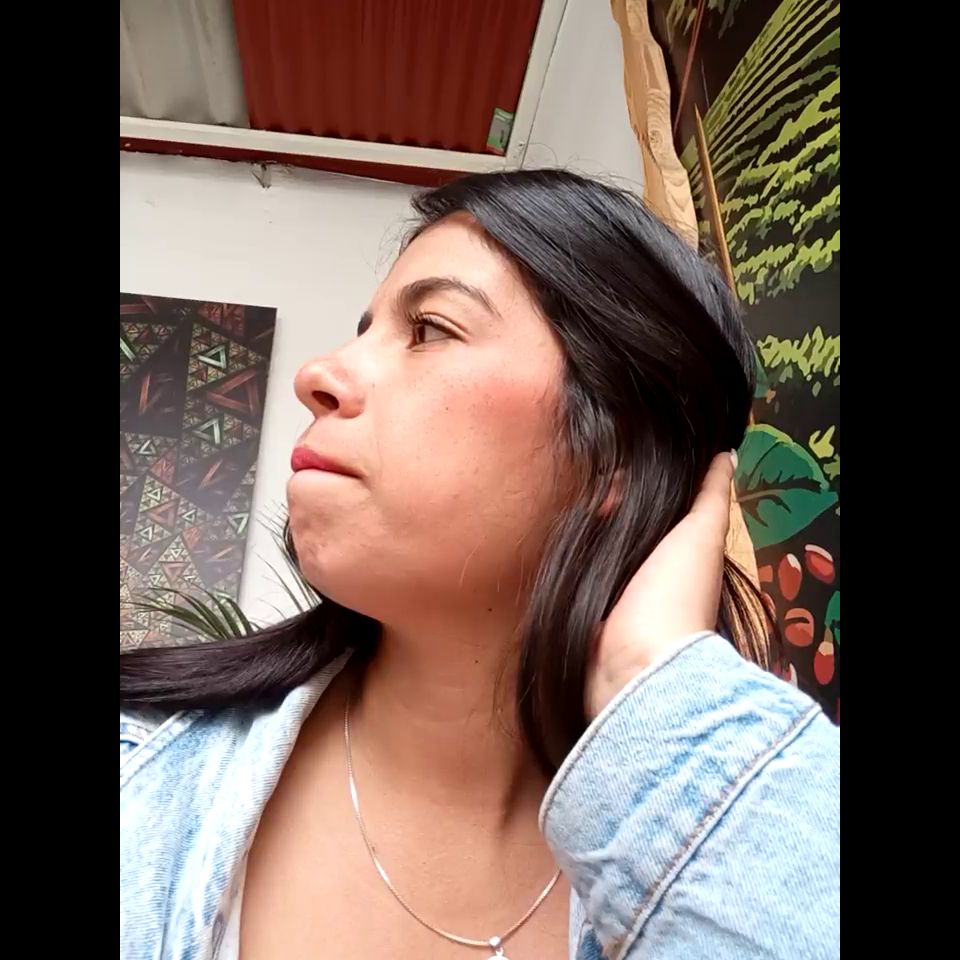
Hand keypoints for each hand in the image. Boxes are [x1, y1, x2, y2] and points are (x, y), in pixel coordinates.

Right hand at [586, 452, 735, 718]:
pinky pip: (569, 572)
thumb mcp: (701, 535)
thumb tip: (726, 453)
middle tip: (596, 503)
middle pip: (618, 524)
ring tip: (577, 516)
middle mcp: (645, 576)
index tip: (620, 482)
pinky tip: (560, 541)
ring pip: (592, 545)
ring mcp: (610, 594)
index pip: (650, 509)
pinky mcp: (579, 609)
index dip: (634, 488)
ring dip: (582, 527)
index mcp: (676, 559)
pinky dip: (565, 554)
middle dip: (605, 505)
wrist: (636, 663)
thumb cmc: (675, 596)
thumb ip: (712, 496)